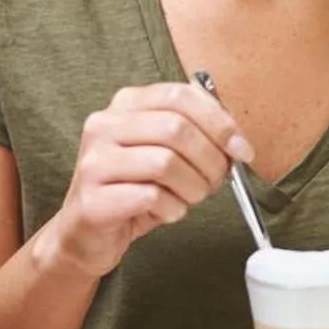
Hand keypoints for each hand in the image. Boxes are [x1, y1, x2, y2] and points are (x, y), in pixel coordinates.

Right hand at [37, 81, 252, 278]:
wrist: (86, 233)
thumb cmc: (133, 190)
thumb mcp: (164, 152)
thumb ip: (195, 135)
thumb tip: (236, 141)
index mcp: (125, 105)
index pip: (180, 95)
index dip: (220, 122)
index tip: (242, 149)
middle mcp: (104, 125)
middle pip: (176, 128)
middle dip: (210, 159)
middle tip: (217, 180)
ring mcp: (94, 162)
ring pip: (166, 163)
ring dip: (194, 187)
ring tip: (190, 198)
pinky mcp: (93, 199)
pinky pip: (151, 197)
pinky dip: (173, 209)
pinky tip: (168, 212)